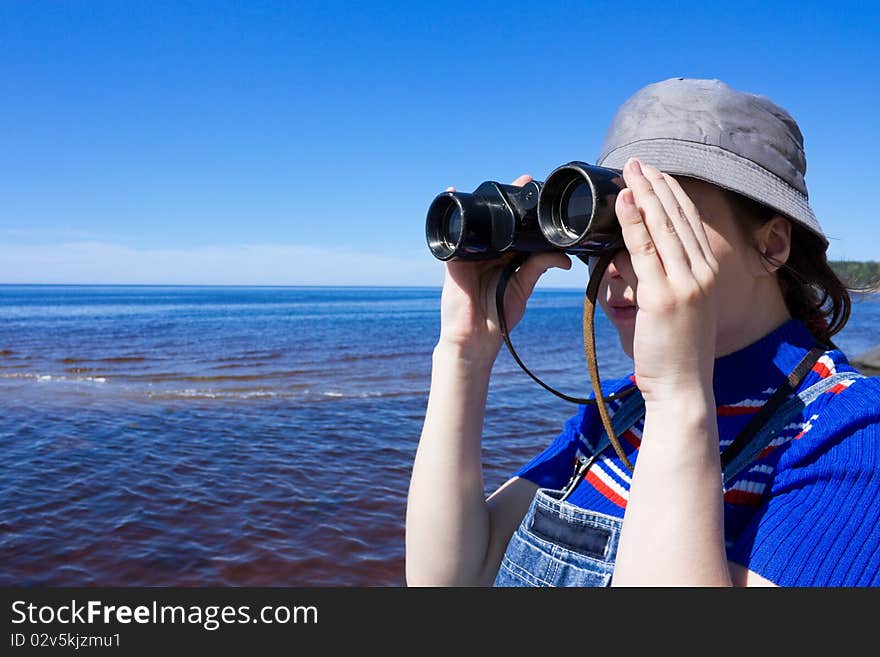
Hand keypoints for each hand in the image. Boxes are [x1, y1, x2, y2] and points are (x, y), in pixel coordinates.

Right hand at [437, 174, 571, 363]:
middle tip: (523, 181)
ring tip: (495, 185)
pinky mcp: (455, 259)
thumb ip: (540, 267)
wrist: (475, 337)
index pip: (518, 228)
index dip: (526, 209)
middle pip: (498, 220)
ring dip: (484, 202)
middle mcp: (490, 251)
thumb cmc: (499, 315)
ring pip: (478, 222)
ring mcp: (471, 253)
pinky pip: (452, 233)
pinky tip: (453, 192)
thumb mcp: (523, 287)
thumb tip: (565, 258)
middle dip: (508, 200)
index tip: (536, 188)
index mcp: (508, 257)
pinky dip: (452, 214)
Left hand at [616, 158, 719, 403]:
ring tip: (629, 169)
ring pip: (663, 227)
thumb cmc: (674, 352)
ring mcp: (685, 283)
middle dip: (658, 185)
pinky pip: (645, 250)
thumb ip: (662, 280)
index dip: (673, 195)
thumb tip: (630, 257)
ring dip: (645, 193)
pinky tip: (625, 200)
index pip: (690, 224)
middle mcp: (702, 273)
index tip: (657, 174)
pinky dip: (634, 221)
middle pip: (679, 218)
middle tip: (639, 161)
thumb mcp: (678, 309)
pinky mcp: (664, 295)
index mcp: (708, 274)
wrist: (683, 386)